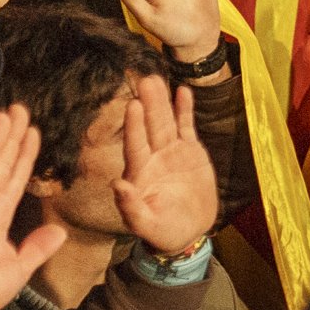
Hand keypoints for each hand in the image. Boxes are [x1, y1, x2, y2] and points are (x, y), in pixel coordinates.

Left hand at [114, 75, 215, 256]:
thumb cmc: (162, 231)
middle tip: (145, 79)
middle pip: (150, 127)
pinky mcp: (190, 152)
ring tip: (157, 78)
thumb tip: (119, 184)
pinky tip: (183, 91)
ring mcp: (172, 152)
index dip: (134, 125)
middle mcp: (153, 157)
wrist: (187, 231)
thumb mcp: (145, 225)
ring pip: (166, 122)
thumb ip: (131, 207)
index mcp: (140, 173)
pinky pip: (186, 127)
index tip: (133, 105)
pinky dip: (184, 110)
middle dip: (148, 104)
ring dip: (163, 101)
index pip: (136, 144)